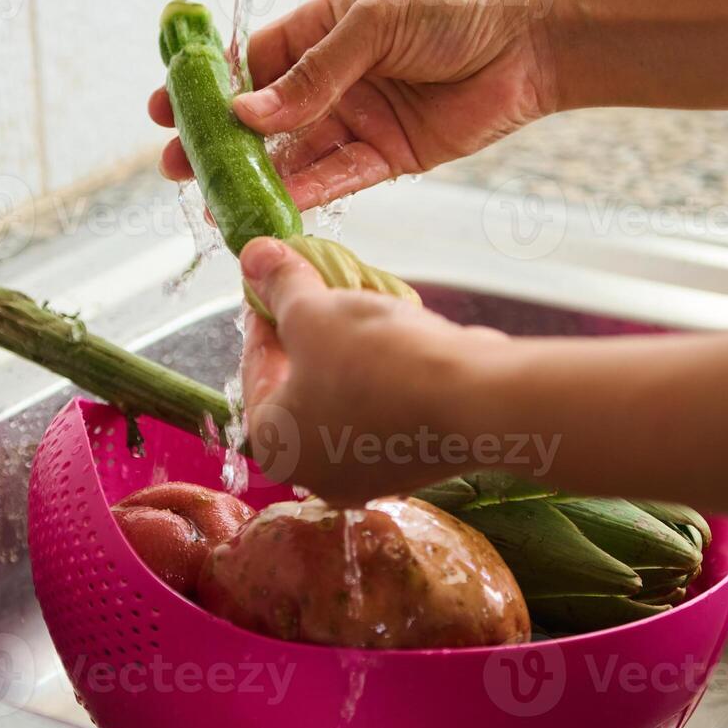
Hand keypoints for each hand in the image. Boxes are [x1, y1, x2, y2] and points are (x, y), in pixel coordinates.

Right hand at [150, 0, 560, 209]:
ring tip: (215, 201)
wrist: (532, 42)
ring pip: (295, 154)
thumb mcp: (374, 24)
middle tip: (178, 166)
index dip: (209, 86)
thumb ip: (314, 74)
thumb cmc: (456, 8)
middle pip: (264, 116)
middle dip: (220, 141)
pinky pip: (337, 178)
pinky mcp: (388, 156)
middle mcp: (334, 77)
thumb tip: (249, 115)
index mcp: (322, 28)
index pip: (252, 61)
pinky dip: (306, 194)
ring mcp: (358, 118)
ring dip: (257, 177)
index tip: (167, 107)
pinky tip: (272, 207)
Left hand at [238, 238, 511, 504]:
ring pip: (345, 396)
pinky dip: (383, 371)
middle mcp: (317, 473)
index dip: (262, 318)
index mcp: (278, 447)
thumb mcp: (314, 312)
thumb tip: (253, 254)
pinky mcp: (412, 460)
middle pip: (300, 387)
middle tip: (314, 291)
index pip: (255, 372)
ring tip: (359, 306)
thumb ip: (280, 285)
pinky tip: (395, 335)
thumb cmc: (376, 362)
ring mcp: (369, 474)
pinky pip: (384, 406)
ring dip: (347, 350)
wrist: (474, 401)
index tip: (270, 284)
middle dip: (306, 334)